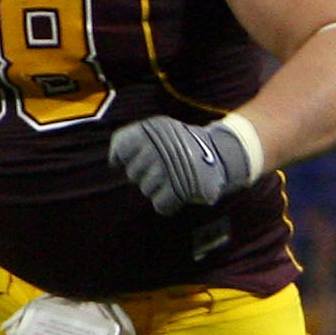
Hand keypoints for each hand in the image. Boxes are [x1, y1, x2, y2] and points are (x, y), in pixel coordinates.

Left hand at [108, 114, 256, 216]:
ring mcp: (165, 171)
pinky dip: (169, 202)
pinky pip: (160, 204)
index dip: (125, 157)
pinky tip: (179, 191)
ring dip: (158, 187)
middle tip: (166, 167)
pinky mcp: (177, 190)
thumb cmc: (183, 144)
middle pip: (132, 174)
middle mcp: (154, 150)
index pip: (121, 149)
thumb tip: (112, 162)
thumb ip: (132, 140)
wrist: (222, 151)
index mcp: (149, 132)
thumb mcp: (159, 130)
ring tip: (176, 177)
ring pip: (145, 190)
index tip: (135, 159)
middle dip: (145, 174)